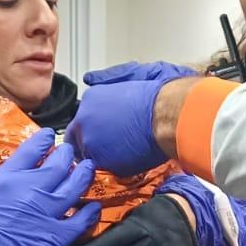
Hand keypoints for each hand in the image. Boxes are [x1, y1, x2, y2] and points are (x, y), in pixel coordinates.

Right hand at [0, 129, 98, 245]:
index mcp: (5, 180)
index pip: (31, 151)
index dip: (43, 140)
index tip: (49, 136)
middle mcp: (30, 192)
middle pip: (58, 166)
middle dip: (67, 155)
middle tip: (70, 152)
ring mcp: (46, 215)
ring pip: (75, 188)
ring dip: (84, 175)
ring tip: (88, 169)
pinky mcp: (55, 239)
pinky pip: (81, 222)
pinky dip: (91, 212)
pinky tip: (94, 206)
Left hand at [66, 62, 195, 175]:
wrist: (168, 115)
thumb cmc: (156, 96)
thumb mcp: (128, 76)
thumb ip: (106, 80)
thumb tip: (90, 78)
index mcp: (90, 99)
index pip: (81, 121)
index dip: (93, 130)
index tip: (105, 133)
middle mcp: (83, 119)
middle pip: (77, 140)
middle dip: (91, 145)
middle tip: (113, 147)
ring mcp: (89, 141)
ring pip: (89, 156)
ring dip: (103, 157)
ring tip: (125, 152)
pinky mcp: (100, 160)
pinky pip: (104, 168)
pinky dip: (115, 167)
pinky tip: (131, 158)